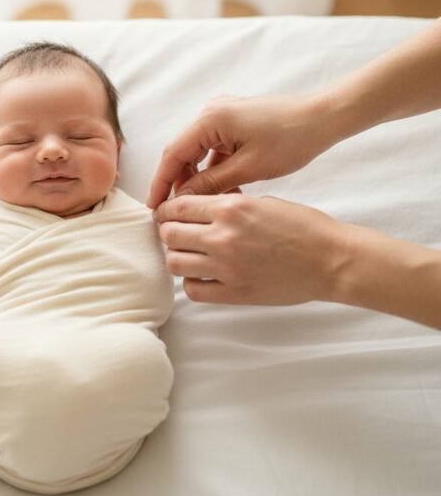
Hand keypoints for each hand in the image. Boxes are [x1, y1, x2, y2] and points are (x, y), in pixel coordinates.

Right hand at [147, 93, 331, 206]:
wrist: (324, 117)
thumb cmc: (292, 139)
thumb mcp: (249, 168)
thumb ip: (211, 184)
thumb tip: (183, 198)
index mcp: (210, 119)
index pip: (173, 154)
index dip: (161, 183)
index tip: (154, 207)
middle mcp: (211, 112)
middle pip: (183, 153)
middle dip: (180, 183)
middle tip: (178, 212)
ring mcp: (222, 115)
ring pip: (198, 153)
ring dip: (199, 178)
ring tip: (205, 205)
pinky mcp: (233, 122)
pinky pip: (213, 149)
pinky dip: (214, 169)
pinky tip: (224, 190)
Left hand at [154, 193, 346, 304]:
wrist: (331, 260)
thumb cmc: (303, 226)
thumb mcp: (262, 202)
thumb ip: (228, 204)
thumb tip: (201, 206)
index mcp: (230, 208)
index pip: (178, 206)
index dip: (166, 210)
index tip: (165, 214)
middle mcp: (223, 236)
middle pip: (170, 234)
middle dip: (168, 232)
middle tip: (176, 234)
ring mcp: (227, 267)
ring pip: (175, 262)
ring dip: (177, 257)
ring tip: (189, 255)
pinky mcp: (235, 292)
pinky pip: (193, 290)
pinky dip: (192, 282)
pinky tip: (203, 276)